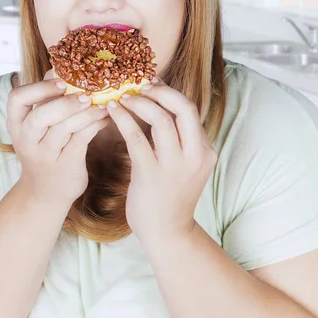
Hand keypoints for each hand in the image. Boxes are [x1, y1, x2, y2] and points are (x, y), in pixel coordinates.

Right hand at [6, 68, 109, 208]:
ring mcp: (45, 156)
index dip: (38, 88)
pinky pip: (81, 140)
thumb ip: (46, 101)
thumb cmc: (45, 149)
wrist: (45, 193)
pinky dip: (95, 125)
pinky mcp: (65, 166)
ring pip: (64, 129)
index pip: (16, 99)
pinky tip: (106, 118)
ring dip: (86, 112)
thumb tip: (61, 67)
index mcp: (16, 125)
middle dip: (64, 102)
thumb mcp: (37, 127)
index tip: (60, 82)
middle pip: (40, 116)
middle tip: (85, 94)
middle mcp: (26, 140)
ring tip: (103, 103)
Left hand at [106, 79, 217, 247]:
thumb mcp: (184, 165)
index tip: (151, 83)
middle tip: (139, 84)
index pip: (190, 110)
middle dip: (160, 91)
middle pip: (183, 108)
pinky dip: (123, 120)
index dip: (169, 92)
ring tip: (122, 97)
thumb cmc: (170, 196)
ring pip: (161, 120)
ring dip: (139, 103)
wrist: (167, 233)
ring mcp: (175, 166)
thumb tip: (157, 106)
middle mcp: (195, 155)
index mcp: (205, 151)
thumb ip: (178, 139)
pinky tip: (112, 111)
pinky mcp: (152, 174)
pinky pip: (137, 138)